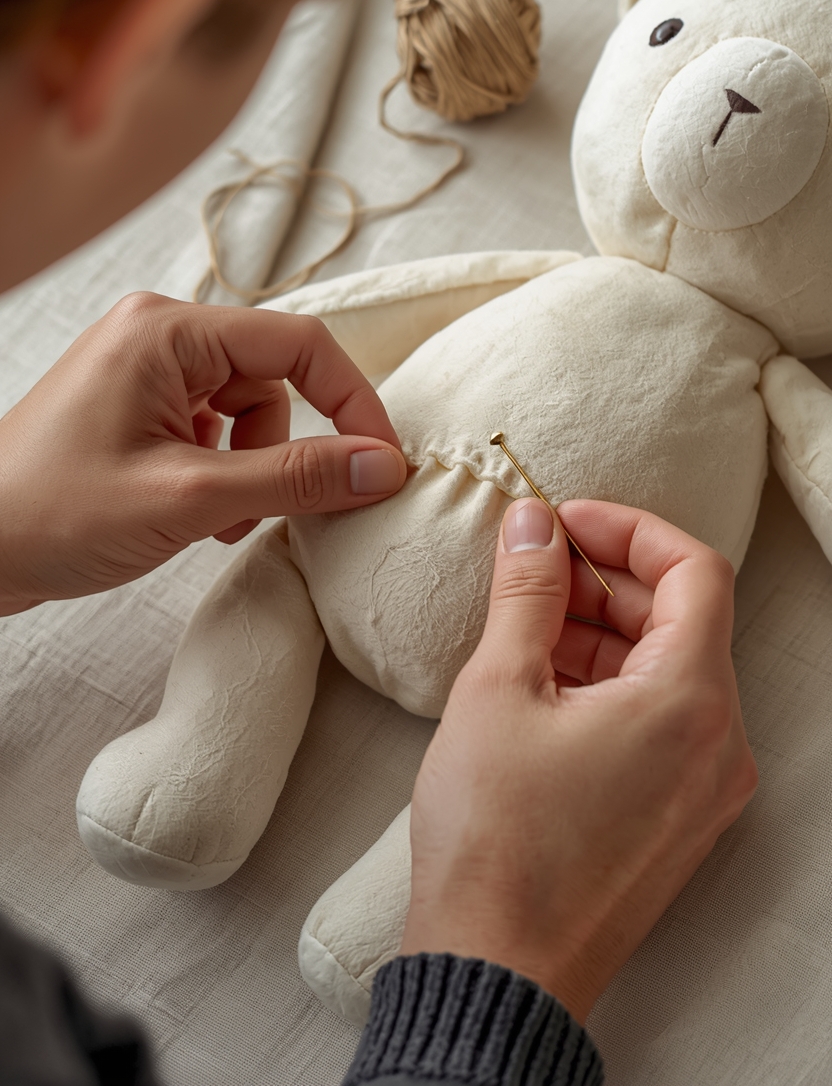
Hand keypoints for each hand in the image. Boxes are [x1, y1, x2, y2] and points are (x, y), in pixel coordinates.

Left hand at [0, 292, 405, 613]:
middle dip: (286, 449)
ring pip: (251, 411)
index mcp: (167, 330)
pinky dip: (225, 474)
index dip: (353, 402)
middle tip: (280, 506)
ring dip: (254, 469)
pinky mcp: (142, 407)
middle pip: (276, 378)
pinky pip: (218, 430)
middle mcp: (160, 336)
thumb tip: (382, 467)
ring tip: (214, 517)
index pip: (299, 344)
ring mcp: (148, 371)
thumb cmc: (53, 513)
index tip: (382, 464)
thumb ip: (295, 478)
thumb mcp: (190, 498)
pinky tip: (196, 513)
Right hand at [401, 497, 757, 1022]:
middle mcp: (720, 744)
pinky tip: (543, 682)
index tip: (566, 522)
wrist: (497, 970)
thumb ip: (527, 592)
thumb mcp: (499, 689)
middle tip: (534, 566)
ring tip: (525, 624)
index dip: (628, 530)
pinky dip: (609, 686)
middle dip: (606, 581)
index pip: (694, 570)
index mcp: (691, 702)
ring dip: (603, 633)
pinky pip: (660, 723)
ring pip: (669, 672)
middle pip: (682, 619)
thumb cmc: (496, 838)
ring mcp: (704, 788)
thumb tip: (534, 524)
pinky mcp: (676, 818)